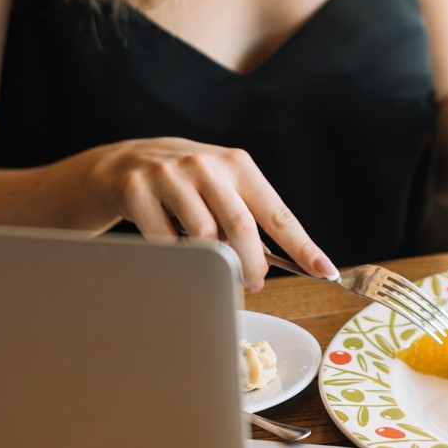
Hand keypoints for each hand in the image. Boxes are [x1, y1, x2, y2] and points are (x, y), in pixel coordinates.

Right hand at [87, 137, 336, 290]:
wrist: (123, 162)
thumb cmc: (187, 183)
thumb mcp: (222, 186)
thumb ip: (247, 216)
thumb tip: (272, 264)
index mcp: (238, 165)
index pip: (277, 213)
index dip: (302, 246)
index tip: (324, 270)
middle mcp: (206, 165)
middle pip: (241, 227)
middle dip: (252, 265)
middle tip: (254, 284)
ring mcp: (169, 176)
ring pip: (203, 236)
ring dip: (213, 262)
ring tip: (212, 264)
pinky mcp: (137, 190)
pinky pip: (165, 241)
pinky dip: (177, 257)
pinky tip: (176, 248)